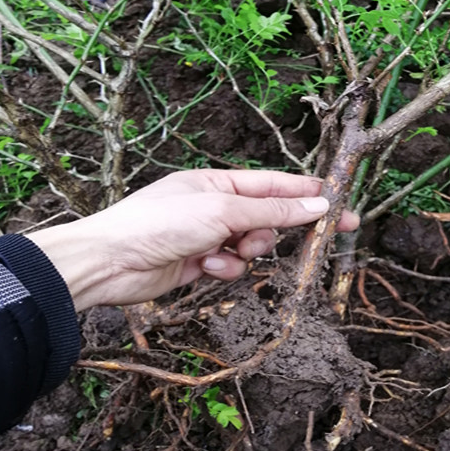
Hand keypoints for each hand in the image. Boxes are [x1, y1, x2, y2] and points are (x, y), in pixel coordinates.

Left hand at [27, 169, 358, 310]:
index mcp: (222, 182)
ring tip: (231, 251)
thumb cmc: (161, 222)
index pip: (276, 185)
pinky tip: (206, 267)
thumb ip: (273, 211)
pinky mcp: (200, 263)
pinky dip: (224, 268)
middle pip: (269, 216)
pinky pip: (231, 266)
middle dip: (285, 228)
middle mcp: (218, 206)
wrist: (110, 262)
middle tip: (327, 238)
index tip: (339, 202)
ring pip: (252, 244)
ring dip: (248, 250)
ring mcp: (209, 235)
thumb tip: (318, 206)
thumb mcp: (224, 211)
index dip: (309, 194)